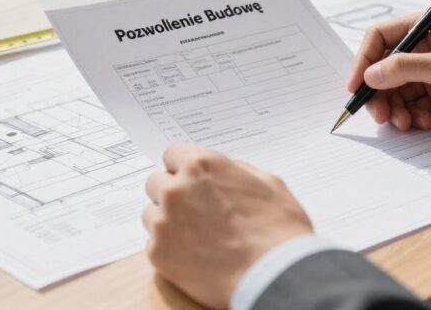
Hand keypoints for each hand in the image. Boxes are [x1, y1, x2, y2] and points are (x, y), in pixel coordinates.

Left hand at [143, 143, 312, 308]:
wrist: (274, 276)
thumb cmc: (279, 231)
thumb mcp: (268, 184)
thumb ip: (237, 171)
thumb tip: (224, 173)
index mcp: (202, 166)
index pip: (172, 154)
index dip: (183, 168)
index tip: (189, 179)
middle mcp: (177, 189)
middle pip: (156, 182)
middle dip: (172, 193)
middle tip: (194, 210)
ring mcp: (164, 222)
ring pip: (152, 213)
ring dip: (167, 221)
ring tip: (196, 236)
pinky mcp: (158, 253)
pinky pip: (154, 244)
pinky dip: (170, 249)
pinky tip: (194, 256)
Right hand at [349, 15, 430, 132]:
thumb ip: (405, 69)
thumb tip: (370, 76)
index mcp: (426, 28)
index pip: (380, 38)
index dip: (363, 61)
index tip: (355, 86)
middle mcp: (424, 49)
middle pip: (384, 70)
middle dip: (379, 94)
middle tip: (380, 116)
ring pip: (395, 92)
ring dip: (395, 109)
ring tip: (405, 123)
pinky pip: (411, 107)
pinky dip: (411, 117)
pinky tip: (423, 123)